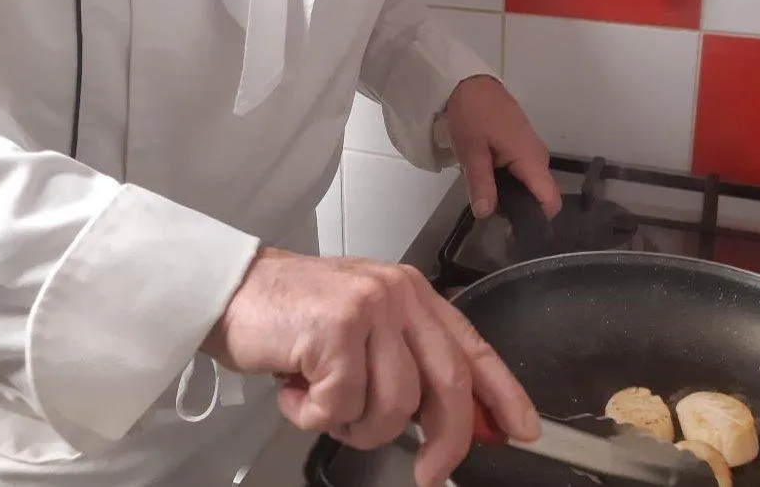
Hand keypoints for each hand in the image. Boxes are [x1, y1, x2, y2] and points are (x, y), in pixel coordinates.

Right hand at [202, 248, 539, 486]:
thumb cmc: (296, 317)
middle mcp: (398, 293)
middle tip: (427, 474)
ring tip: (322, 401)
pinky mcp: (337, 328)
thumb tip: (446, 423)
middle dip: (443, 441)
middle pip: (444, 385)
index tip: (524, 431)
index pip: (470, 346)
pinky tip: (295, 388)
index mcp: (412, 293)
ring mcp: (369, 307)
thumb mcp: (364, 331)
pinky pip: (342, 405)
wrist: (235, 290)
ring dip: (354, 426)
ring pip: (392, 406)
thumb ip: (405, 364)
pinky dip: (313, 415)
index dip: (502, 392)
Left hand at [445, 75, 560, 219]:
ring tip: (483, 191)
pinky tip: (486, 175)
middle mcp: (538, 156)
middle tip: (488, 207)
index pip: (550, 200)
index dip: (535, 219)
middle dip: (517, 207)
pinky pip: (521, 171)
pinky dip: (507, 178)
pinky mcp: (521, 144)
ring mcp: (531, 149)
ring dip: (509, 192)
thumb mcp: (471, 151)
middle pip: (539, 195)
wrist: (469, 81)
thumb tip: (487, 215)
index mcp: (531, 158)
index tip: (512, 229)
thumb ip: (481, 184)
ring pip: (529, 183)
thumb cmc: (472, 114)